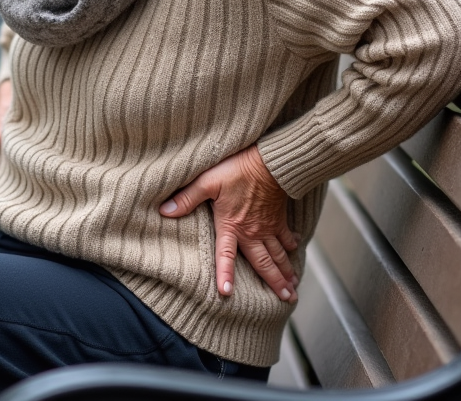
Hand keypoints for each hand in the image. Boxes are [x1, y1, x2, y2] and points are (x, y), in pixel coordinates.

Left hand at [159, 145, 299, 301]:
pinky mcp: (279, 216)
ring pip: (278, 254)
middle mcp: (252, 232)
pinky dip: (292, 245)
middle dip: (274, 283)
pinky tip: (295, 250)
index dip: (224, 275)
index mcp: (232, 226)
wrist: (269, 161)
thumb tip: (164, 211)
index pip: (225, 256)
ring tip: (293, 287)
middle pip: (264, 263)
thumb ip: (187, 198)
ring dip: (285, 271)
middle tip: (286, 300)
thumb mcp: (207, 181)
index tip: (226, 294)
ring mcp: (269, 226)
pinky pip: (287, 236)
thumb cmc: (238, 169)